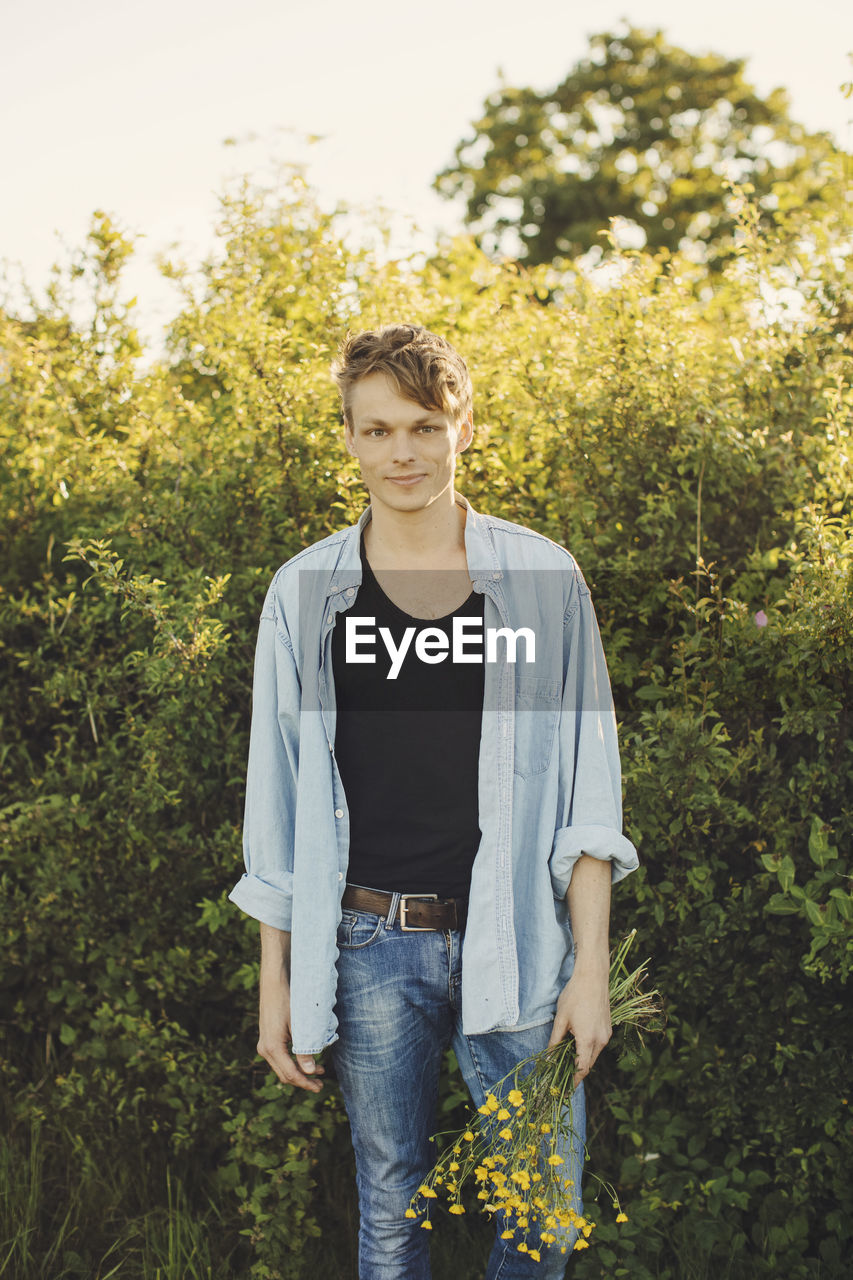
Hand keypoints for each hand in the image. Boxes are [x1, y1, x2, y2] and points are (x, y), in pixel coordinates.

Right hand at [257, 968, 324, 1093]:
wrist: (274, 983)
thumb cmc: (288, 1001)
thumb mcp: (300, 1026)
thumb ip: (304, 1050)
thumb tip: (310, 1071)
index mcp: (272, 1048)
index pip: (290, 1074)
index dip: (305, 1083)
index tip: (319, 1087)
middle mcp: (264, 1049)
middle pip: (285, 1074)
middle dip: (303, 1080)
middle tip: (320, 1084)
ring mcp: (264, 1045)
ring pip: (282, 1067)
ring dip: (300, 1071)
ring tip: (318, 1071)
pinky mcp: (267, 1039)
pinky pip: (280, 1058)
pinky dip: (293, 1062)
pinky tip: (306, 1060)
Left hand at [546, 961, 611, 1089]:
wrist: (593, 977)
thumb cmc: (574, 996)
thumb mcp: (561, 1019)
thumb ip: (555, 1041)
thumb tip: (548, 1058)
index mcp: (588, 1040)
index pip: (582, 1069)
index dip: (573, 1080)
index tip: (564, 1088)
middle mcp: (601, 1040)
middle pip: (588, 1064)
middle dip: (576, 1071)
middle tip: (561, 1074)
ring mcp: (606, 1034)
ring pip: (593, 1054)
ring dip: (582, 1058)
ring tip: (566, 1057)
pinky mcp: (607, 1027)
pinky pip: (597, 1044)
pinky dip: (588, 1048)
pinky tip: (576, 1042)